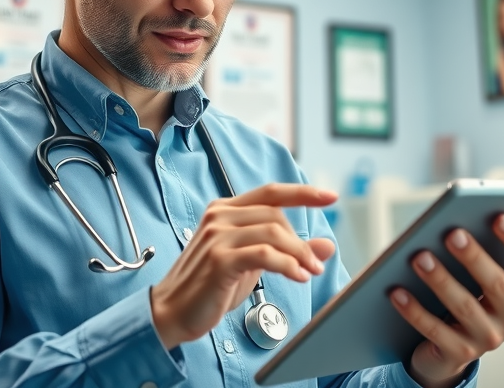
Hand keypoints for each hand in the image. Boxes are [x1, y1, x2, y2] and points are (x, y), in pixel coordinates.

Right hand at [151, 183, 336, 348]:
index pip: (271, 192)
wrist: (172, 311)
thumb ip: (286, 249)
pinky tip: (297, 276)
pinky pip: (264, 254)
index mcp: (226, 210)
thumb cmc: (212, 286)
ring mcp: (217, 236)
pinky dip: (287, 265)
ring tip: (309, 272)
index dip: (303, 193)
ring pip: (273, 233)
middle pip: (276, 216)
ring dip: (299, 254)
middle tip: (315, 264)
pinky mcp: (219, 259)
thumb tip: (326, 245)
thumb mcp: (254, 264)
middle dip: (301, 241)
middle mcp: (219, 216)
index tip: (330, 197)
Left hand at [389, 215, 503, 387]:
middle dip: (473, 256)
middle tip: (452, 233)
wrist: (447, 348)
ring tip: (419, 257)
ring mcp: (489, 338)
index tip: (499, 217)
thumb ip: (477, 250)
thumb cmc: (464, 295)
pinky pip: (435, 330)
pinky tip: (396, 291)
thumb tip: (453, 221)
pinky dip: (414, 310)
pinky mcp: (461, 354)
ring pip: (464, 306)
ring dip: (440, 279)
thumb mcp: (477, 276)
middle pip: (496, 284)